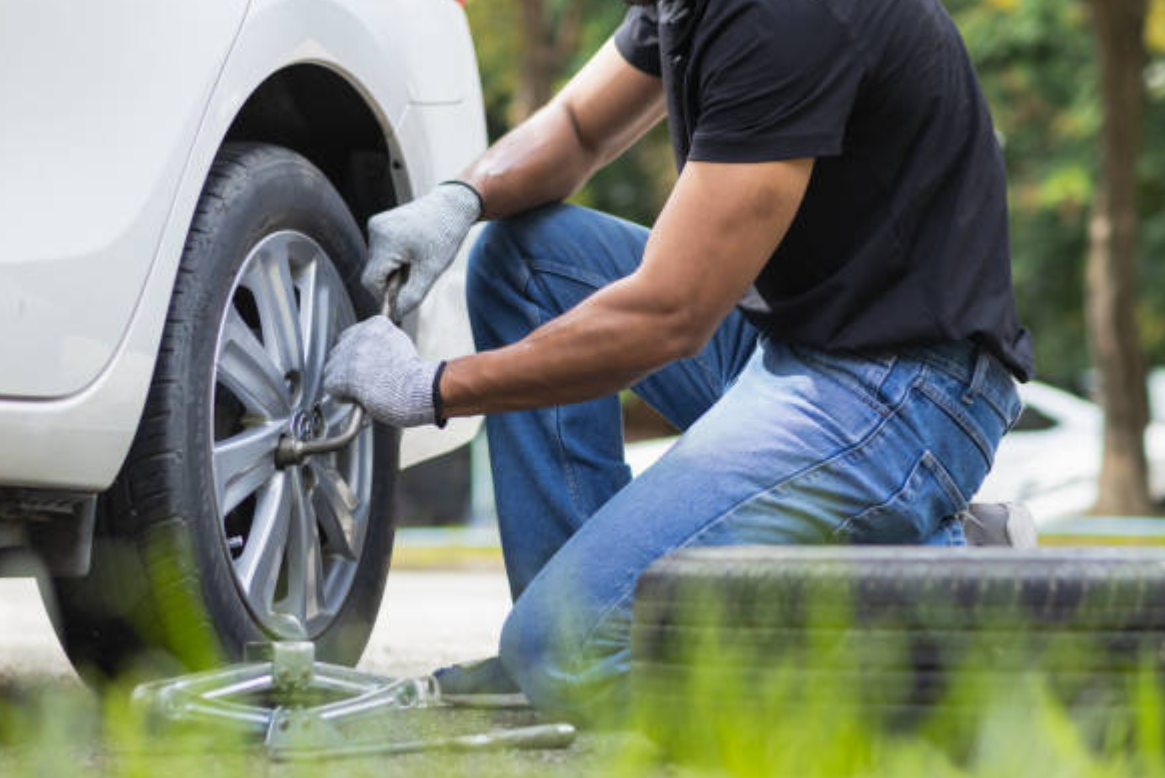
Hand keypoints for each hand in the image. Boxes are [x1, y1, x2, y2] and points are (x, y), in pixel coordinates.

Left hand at [324, 316, 441, 427]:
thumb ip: (381, 344)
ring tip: (361, 391)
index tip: (363, 364)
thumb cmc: (415, 375)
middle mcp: (360, 335)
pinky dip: (341, 395)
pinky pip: (330, 385)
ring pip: (331, 368)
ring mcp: (350, 354)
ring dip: (342, 380)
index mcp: (376, 324)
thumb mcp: (400, 346)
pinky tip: (358, 398)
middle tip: (362, 380)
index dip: (356, 353)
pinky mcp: (344, 374)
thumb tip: (369, 357)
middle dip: (347, 365)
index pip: (352, 334)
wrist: (418, 389)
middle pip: (339, 349)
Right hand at [362, 183, 481, 315]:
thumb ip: (411, 296)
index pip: (371, 282)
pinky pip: (381, 250)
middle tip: (418, 275)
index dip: (386, 295)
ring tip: (418, 260)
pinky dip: (395, 258)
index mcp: (385, 242)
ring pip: (377, 262)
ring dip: (394, 269)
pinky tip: (413, 251)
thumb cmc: (445, 236)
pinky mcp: (380, 223)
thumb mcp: (431, 271)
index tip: (405, 297)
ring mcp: (376, 225)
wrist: (453, 205)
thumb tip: (396, 315)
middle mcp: (375, 231)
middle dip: (393, 280)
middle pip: (374, 272)